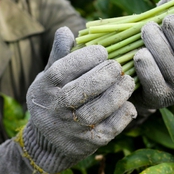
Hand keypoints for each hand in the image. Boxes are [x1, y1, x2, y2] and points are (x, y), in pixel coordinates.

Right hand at [21, 27, 135, 173]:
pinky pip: (110, 128)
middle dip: (104, 75)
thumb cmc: (53, 98)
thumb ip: (59, 54)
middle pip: (81, 91)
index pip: (63, 70)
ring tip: (128, 82)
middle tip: (118, 66)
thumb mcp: (49, 76)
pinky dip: (122, 115)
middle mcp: (56, 109)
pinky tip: (128, 103)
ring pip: (98, 110)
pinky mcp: (89, 143)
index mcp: (45, 88)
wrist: (49, 143)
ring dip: (117, 94)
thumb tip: (66, 30)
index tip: (102, 51)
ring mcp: (72, 128)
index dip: (85, 58)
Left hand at [131, 14, 173, 108]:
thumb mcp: (172, 35)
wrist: (143, 88)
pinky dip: (143, 59)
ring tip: (146, 30)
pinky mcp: (159, 97)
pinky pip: (150, 72)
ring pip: (164, 56)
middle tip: (163, 20)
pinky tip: (140, 54)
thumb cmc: (162, 52)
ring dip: (152, 38)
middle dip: (172, 26)